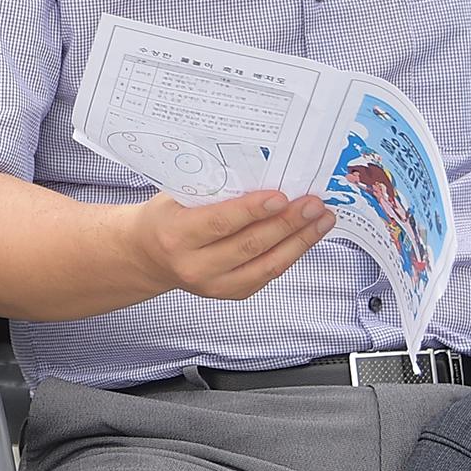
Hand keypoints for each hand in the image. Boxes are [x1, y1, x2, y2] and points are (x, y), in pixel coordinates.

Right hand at [125, 189, 334, 301]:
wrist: (148, 255)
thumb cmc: (166, 218)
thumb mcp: (176, 199)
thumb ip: (212, 193)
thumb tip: (262, 177)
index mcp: (175, 236)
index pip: (220, 223)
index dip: (253, 210)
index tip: (282, 196)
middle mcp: (194, 266)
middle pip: (250, 245)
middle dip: (287, 223)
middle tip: (313, 204)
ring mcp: (215, 285)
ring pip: (267, 264)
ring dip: (300, 240)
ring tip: (322, 219)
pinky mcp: (233, 294)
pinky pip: (269, 273)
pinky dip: (292, 254)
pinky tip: (307, 236)